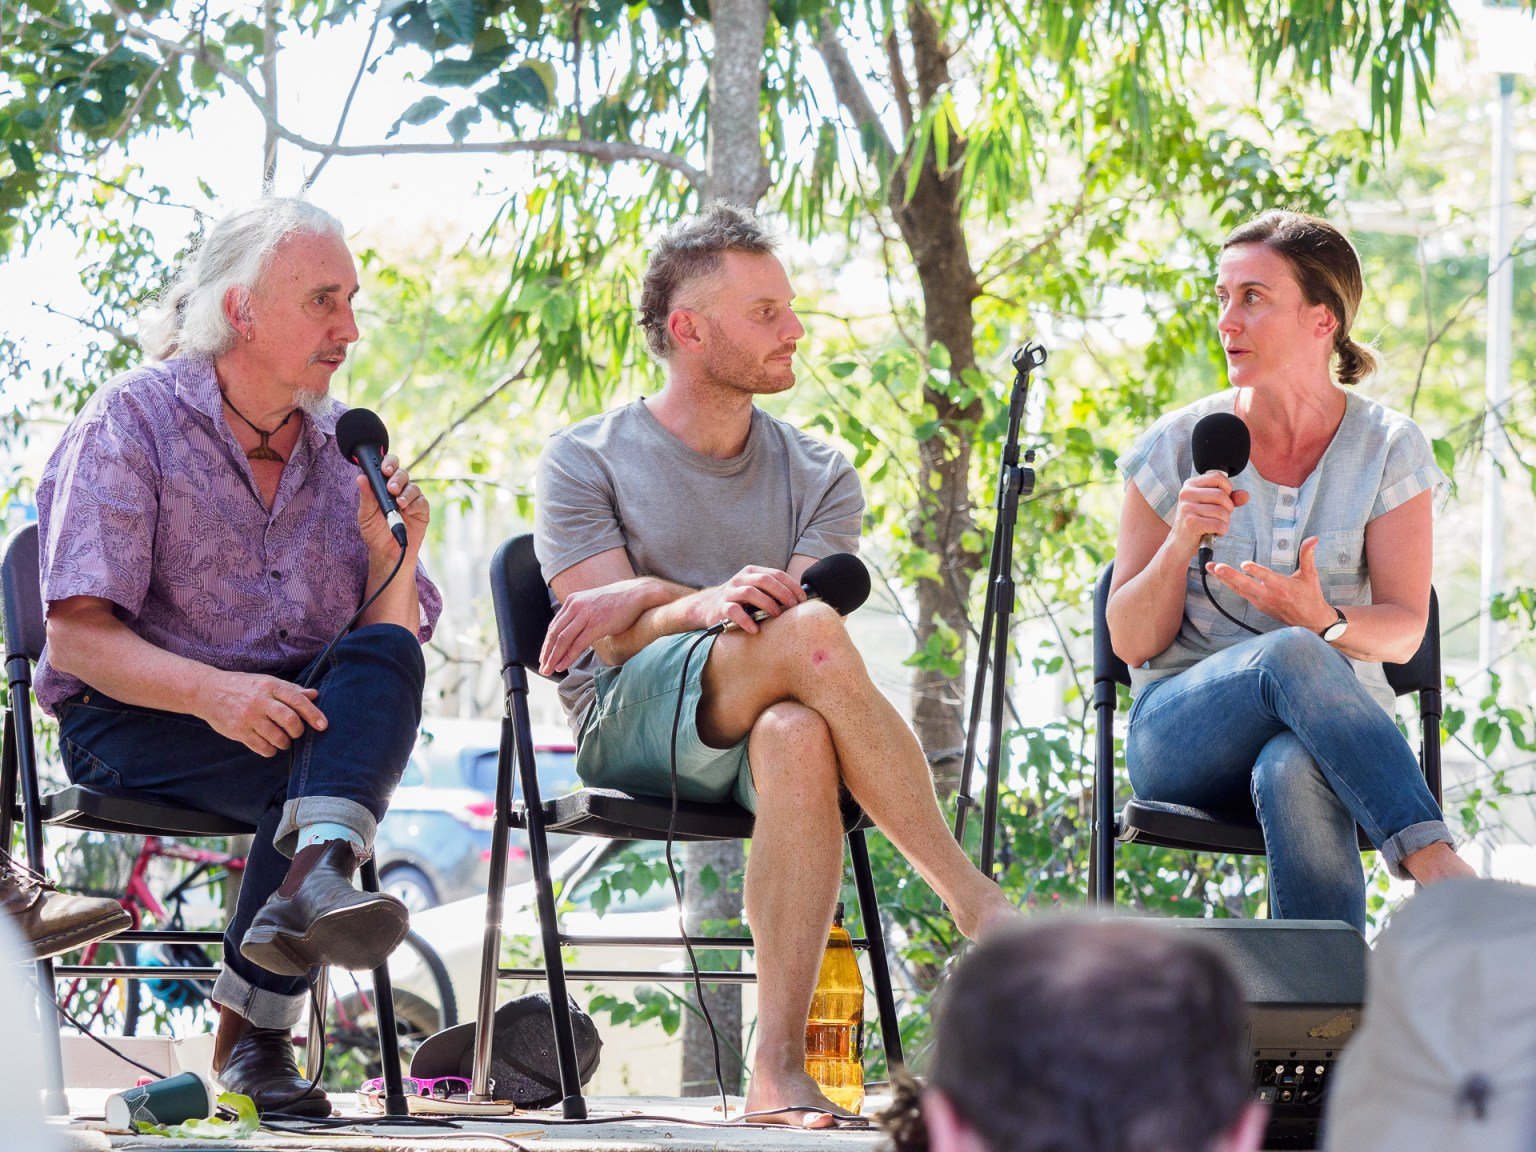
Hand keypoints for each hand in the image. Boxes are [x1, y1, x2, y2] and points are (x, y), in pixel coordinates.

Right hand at [198, 670, 327, 756]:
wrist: (206, 691)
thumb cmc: (242, 686)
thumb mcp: (266, 682)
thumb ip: (290, 690)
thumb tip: (314, 694)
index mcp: (269, 686)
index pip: (297, 700)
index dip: (313, 713)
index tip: (323, 725)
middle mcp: (260, 701)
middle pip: (290, 720)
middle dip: (298, 731)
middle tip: (296, 733)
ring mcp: (248, 717)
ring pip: (277, 737)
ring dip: (284, 742)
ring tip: (282, 740)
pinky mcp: (238, 731)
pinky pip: (262, 747)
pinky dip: (270, 750)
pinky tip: (270, 746)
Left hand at [357, 454, 429, 560]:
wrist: (387, 552)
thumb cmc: (375, 532)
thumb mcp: (366, 514)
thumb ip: (366, 496)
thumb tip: (361, 478)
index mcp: (384, 486)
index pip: (388, 467)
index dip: (389, 464)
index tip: (385, 470)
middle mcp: (399, 490)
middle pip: (402, 474)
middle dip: (397, 478)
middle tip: (392, 488)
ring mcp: (412, 500)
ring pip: (413, 487)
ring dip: (406, 493)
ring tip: (399, 503)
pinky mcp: (422, 511)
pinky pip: (421, 502)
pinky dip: (415, 504)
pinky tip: (407, 511)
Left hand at [540, 579, 655, 676]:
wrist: (637, 594)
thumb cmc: (618, 602)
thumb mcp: (593, 604)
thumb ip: (581, 616)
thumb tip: (575, 633)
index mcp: (572, 601)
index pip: (554, 626)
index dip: (547, 644)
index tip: (544, 657)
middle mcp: (575, 606)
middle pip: (554, 633)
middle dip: (547, 653)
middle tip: (543, 668)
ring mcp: (586, 614)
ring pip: (563, 639)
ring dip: (554, 657)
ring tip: (549, 670)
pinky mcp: (597, 624)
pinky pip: (577, 644)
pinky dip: (568, 656)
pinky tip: (562, 666)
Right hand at [694, 565, 805, 633]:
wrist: (707, 607)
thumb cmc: (740, 601)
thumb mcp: (755, 590)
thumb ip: (772, 591)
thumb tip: (800, 600)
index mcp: (752, 572)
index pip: (776, 574)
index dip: (791, 586)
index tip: (803, 599)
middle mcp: (741, 579)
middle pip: (764, 580)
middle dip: (782, 593)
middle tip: (793, 607)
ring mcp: (730, 592)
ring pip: (750, 592)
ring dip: (767, 604)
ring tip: (777, 616)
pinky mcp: (721, 607)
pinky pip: (734, 611)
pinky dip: (746, 621)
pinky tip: (756, 630)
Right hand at [1171, 472, 1249, 554]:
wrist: (1180, 543)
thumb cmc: (1197, 522)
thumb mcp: (1212, 506)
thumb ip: (1230, 498)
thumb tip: (1245, 495)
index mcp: (1191, 485)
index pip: (1218, 477)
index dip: (1227, 489)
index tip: (1222, 501)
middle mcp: (1186, 493)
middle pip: (1221, 495)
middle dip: (1228, 508)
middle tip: (1220, 517)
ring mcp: (1187, 508)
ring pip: (1221, 511)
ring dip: (1225, 522)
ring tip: (1216, 525)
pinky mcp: (1190, 522)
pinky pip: (1218, 524)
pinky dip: (1221, 530)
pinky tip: (1214, 532)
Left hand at [1206, 536, 1333, 629]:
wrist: (1309, 621)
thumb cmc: (1310, 596)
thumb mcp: (1310, 575)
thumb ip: (1307, 556)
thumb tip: (1313, 538)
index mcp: (1283, 587)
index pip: (1267, 578)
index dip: (1256, 571)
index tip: (1244, 564)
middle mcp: (1269, 595)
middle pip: (1246, 585)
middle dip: (1230, 576)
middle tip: (1217, 567)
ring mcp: (1261, 601)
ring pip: (1239, 589)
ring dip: (1223, 579)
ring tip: (1210, 567)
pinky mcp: (1257, 604)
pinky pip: (1240, 593)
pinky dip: (1229, 584)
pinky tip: (1219, 576)